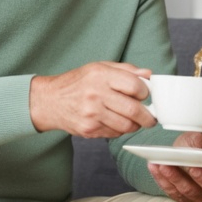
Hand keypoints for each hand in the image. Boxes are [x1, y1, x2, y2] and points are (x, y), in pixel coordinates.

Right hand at [29, 61, 154, 137]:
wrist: (50, 101)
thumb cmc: (77, 82)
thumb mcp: (99, 67)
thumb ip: (126, 70)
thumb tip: (149, 75)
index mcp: (101, 75)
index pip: (135, 85)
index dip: (145, 92)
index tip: (145, 95)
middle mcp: (96, 94)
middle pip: (133, 109)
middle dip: (147, 116)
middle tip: (151, 118)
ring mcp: (91, 114)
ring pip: (126, 126)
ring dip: (135, 125)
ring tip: (134, 120)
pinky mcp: (88, 130)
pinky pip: (114, 134)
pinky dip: (120, 130)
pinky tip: (115, 122)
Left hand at [148, 131, 201, 201]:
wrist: (181, 152)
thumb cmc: (194, 146)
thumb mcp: (198, 138)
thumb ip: (201, 141)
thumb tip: (200, 143)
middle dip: (197, 176)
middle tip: (189, 166)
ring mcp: (199, 195)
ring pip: (188, 191)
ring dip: (175, 178)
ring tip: (163, 165)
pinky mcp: (183, 198)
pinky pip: (173, 192)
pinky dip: (163, 180)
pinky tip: (155, 168)